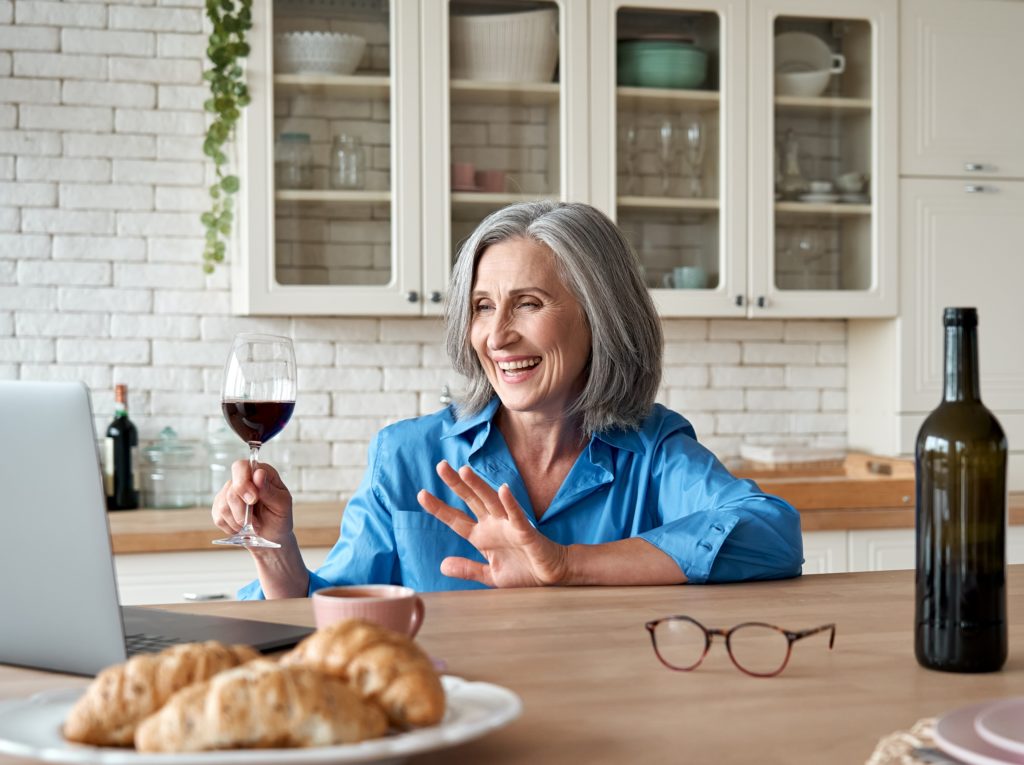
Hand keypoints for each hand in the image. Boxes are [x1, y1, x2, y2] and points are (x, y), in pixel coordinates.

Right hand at [211, 460, 293, 543]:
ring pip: (223, 505)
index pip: (241, 466)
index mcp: (260, 473)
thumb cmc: (279, 516)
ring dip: (239, 520)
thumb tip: (258, 474)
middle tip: (255, 520)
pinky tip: (242, 527)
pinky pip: (219, 517)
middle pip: (231, 490)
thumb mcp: (282, 504)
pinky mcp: (219, 507)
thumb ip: (269, 490)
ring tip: (252, 524)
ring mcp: (228, 493)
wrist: (272, 535)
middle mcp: (242, 480)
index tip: (253, 500)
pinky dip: (232, 527)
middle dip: (243, 509)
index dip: (243, 483)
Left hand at [417, 460, 569, 587]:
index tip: (421, 494)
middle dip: (457, 484)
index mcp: (482, 536)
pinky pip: (517, 515)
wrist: (550, 576)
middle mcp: (493, 525)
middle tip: (441, 466)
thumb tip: (442, 565)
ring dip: (479, 486)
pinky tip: (503, 489)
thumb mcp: (490, 576)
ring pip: (491, 501)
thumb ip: (468, 569)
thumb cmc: (523, 572)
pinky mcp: (526, 531)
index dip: (439, 508)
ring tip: (465, 470)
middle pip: (471, 500)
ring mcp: (509, 526)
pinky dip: (510, 503)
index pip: (456, 519)